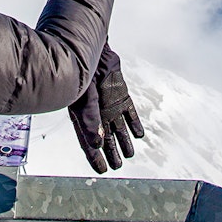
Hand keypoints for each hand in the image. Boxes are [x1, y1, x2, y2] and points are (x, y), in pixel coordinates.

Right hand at [68, 43, 143, 172]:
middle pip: (105, 136)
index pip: (88, 141)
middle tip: (117, 166)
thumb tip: (98, 145)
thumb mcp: (84, 101)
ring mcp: (109, 103)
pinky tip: (139, 134)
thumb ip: (91, 123)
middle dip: (111, 152)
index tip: (102, 169)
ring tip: (130, 154)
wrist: (92, 51)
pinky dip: (133, 122)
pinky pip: (129, 112)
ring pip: (118, 126)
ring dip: (124, 140)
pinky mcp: (121, 94)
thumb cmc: (82, 75)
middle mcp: (96, 112)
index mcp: (82, 116)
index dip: (95, 157)